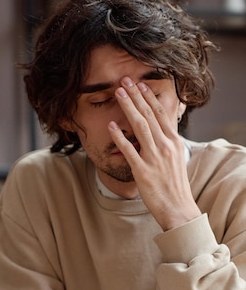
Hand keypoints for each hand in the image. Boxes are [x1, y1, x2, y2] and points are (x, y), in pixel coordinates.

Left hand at [108, 76, 200, 230]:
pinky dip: (120, 137)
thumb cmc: (175, 186)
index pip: (161, 114)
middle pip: (149, 115)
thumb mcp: (176, 159)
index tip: (140, 84)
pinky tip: (111, 126)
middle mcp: (165, 146)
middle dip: (136, 96)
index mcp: (174, 142)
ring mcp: (154, 158)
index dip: (149, 98)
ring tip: (118, 93)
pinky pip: (129, 151)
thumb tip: (160, 132)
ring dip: (128, 107)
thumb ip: (168, 144)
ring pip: (140, 126)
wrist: (178, 209)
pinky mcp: (143, 171)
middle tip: (124, 81)